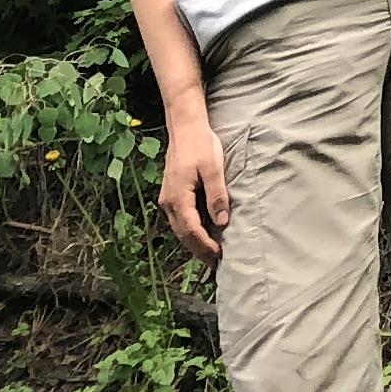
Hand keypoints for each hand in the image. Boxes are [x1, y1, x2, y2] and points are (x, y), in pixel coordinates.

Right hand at [158, 114, 230, 262]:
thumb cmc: (201, 145)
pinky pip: (181, 219)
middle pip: (183, 234)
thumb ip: (217, 195)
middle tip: (216, 264)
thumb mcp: (214, 169)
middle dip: (199, 250)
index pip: (191, 230)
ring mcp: (168, 199)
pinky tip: (204, 233)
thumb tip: (222, 221)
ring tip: (211, 254)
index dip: (205, 246)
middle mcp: (168, 203)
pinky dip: (192, 230)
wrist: (185, 128)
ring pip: (181, 228)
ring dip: (195, 242)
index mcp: (178, 198)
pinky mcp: (172, 195)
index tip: (219, 256)